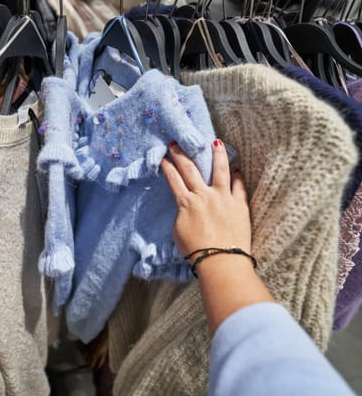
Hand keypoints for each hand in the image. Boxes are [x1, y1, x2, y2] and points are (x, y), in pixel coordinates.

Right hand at [160, 139, 250, 259]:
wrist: (220, 261)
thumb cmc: (196, 251)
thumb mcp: (179, 231)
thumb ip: (182, 214)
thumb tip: (187, 206)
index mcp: (186, 203)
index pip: (174, 179)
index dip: (167, 166)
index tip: (164, 157)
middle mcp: (204, 195)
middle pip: (190, 169)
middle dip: (181, 154)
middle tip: (176, 144)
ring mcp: (223, 198)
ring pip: (220, 169)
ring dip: (216, 154)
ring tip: (215, 142)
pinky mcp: (239, 204)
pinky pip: (239, 186)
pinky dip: (237, 176)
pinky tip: (237, 169)